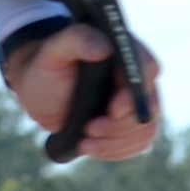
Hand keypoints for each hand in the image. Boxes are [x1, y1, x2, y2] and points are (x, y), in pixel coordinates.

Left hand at [5, 21, 163, 161]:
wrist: (40, 88)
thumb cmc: (48, 64)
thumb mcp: (54, 49)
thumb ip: (76, 39)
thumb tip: (104, 48)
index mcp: (126, 52)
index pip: (148, 70)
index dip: (135, 94)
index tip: (113, 109)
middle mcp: (137, 78)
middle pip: (150, 107)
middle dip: (120, 126)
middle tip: (89, 128)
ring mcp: (135, 103)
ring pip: (146, 131)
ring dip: (116, 143)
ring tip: (85, 141)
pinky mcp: (128, 125)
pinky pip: (138, 144)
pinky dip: (115, 151)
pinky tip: (89, 146)